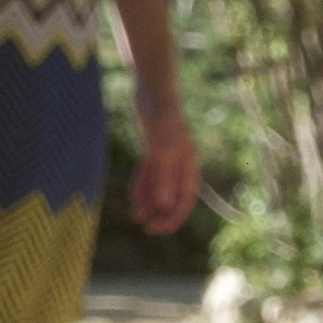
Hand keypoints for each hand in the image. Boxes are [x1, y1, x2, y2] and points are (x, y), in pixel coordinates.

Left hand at [131, 102, 200, 235]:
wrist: (153, 92)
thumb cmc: (162, 118)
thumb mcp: (161, 150)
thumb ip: (163, 178)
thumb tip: (164, 205)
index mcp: (188, 164)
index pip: (186, 197)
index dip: (176, 216)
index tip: (162, 230)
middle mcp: (179, 163)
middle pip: (173, 195)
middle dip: (162, 214)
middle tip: (148, 230)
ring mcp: (165, 156)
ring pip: (159, 186)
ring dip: (149, 203)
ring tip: (137, 218)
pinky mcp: (152, 149)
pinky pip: (148, 174)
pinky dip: (142, 187)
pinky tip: (134, 200)